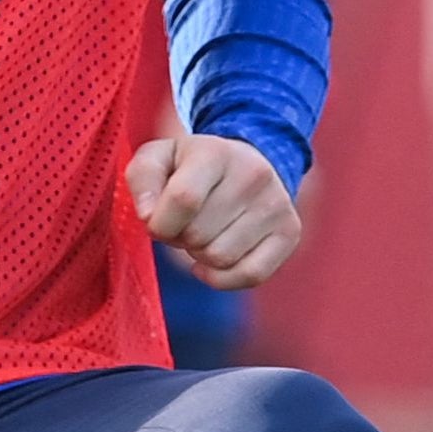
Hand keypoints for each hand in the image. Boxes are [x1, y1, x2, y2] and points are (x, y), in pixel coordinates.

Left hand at [125, 134, 300, 289]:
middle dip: (180, 238)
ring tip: (203, 233)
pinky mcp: (290, 232)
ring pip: (221, 258)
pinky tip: (210, 263)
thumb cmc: (189, 167)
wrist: (245, 162)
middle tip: (184, 223)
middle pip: (199, 235)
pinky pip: (251, 275)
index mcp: (215, 153)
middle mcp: (253, 175)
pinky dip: (222, 278)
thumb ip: (142, 179)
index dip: (160, 223)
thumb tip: (148, 215)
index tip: (155, 221)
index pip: (183, 200)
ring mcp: (276, 204)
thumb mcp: (157, 159)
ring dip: (200, 256)